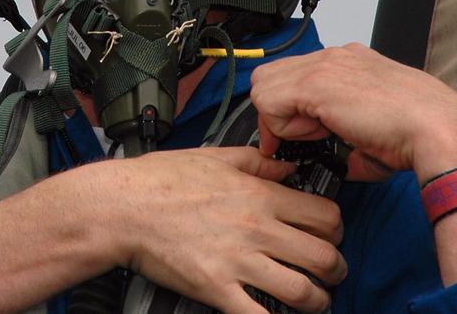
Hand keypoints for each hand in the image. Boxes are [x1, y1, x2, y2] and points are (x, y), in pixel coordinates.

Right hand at [93, 146, 346, 313]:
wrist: (121, 207)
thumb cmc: (159, 180)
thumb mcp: (215, 157)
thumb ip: (258, 162)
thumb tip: (288, 166)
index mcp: (258, 194)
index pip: (325, 216)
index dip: (335, 230)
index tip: (329, 236)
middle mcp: (256, 228)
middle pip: (323, 257)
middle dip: (334, 270)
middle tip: (330, 274)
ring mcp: (237, 261)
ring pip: (303, 292)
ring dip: (317, 301)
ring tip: (314, 302)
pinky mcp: (216, 288)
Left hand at [250, 44, 456, 182]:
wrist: (436, 129)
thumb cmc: (417, 134)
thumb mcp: (374, 133)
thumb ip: (349, 140)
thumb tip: (341, 161)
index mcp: (351, 63)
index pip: (293, 76)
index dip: (289, 110)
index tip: (300, 137)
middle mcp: (334, 57)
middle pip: (271, 76)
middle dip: (277, 112)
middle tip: (302, 139)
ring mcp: (323, 65)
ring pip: (264, 85)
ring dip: (281, 118)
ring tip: (316, 136)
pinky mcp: (315, 82)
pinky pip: (269, 101)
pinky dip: (282, 125)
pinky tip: (316, 134)